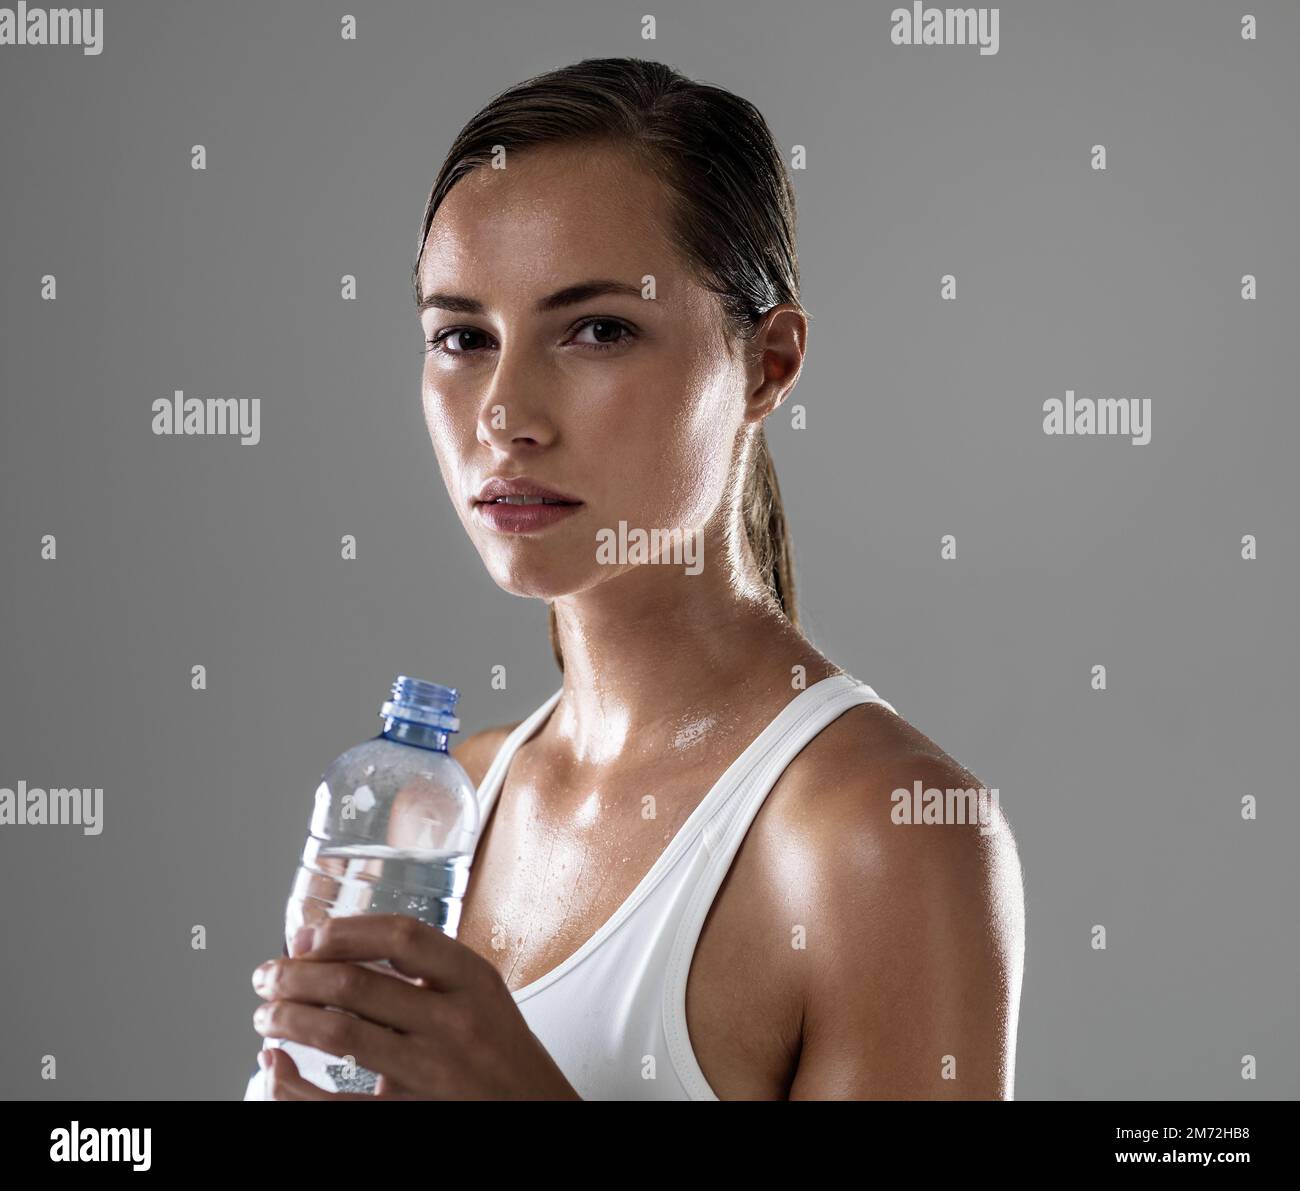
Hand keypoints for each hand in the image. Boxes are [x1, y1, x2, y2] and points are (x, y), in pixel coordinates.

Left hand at [250, 914, 581, 1099]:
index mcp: (473, 980)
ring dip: (288, 1019)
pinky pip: (336, 1103)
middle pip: (356, 985)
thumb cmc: (501, 1053)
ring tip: (267, 1014)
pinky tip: (275, 1069)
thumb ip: (430, 970)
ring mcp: (432, 1072)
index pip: (400, 936)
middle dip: (296, 976)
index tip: (305, 936)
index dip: (342, 931)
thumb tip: (341, 947)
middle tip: (268, 976)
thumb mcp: (483, 994)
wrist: (536, 1113)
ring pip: (339, 1036)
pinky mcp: (410, 1115)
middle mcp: (454, 1021)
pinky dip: (293, 1085)